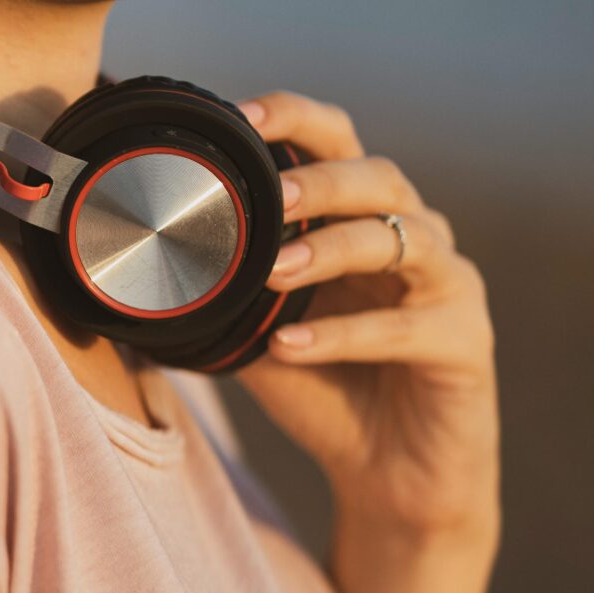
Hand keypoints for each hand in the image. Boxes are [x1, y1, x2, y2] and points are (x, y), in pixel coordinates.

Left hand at [235, 91, 499, 545]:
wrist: (389, 477)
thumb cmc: (324, 391)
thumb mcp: (256, 333)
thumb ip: (218, 291)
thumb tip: (127, 268)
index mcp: (362, 218)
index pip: (338, 142)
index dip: (295, 119)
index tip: (238, 115)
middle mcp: (414, 236)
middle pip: (380, 177)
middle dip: (320, 180)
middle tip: (266, 197)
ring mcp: (448, 285)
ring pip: (402, 241)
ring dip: (333, 249)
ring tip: (272, 270)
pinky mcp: (466, 341)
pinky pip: (408, 328)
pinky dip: (345, 337)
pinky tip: (291, 348)